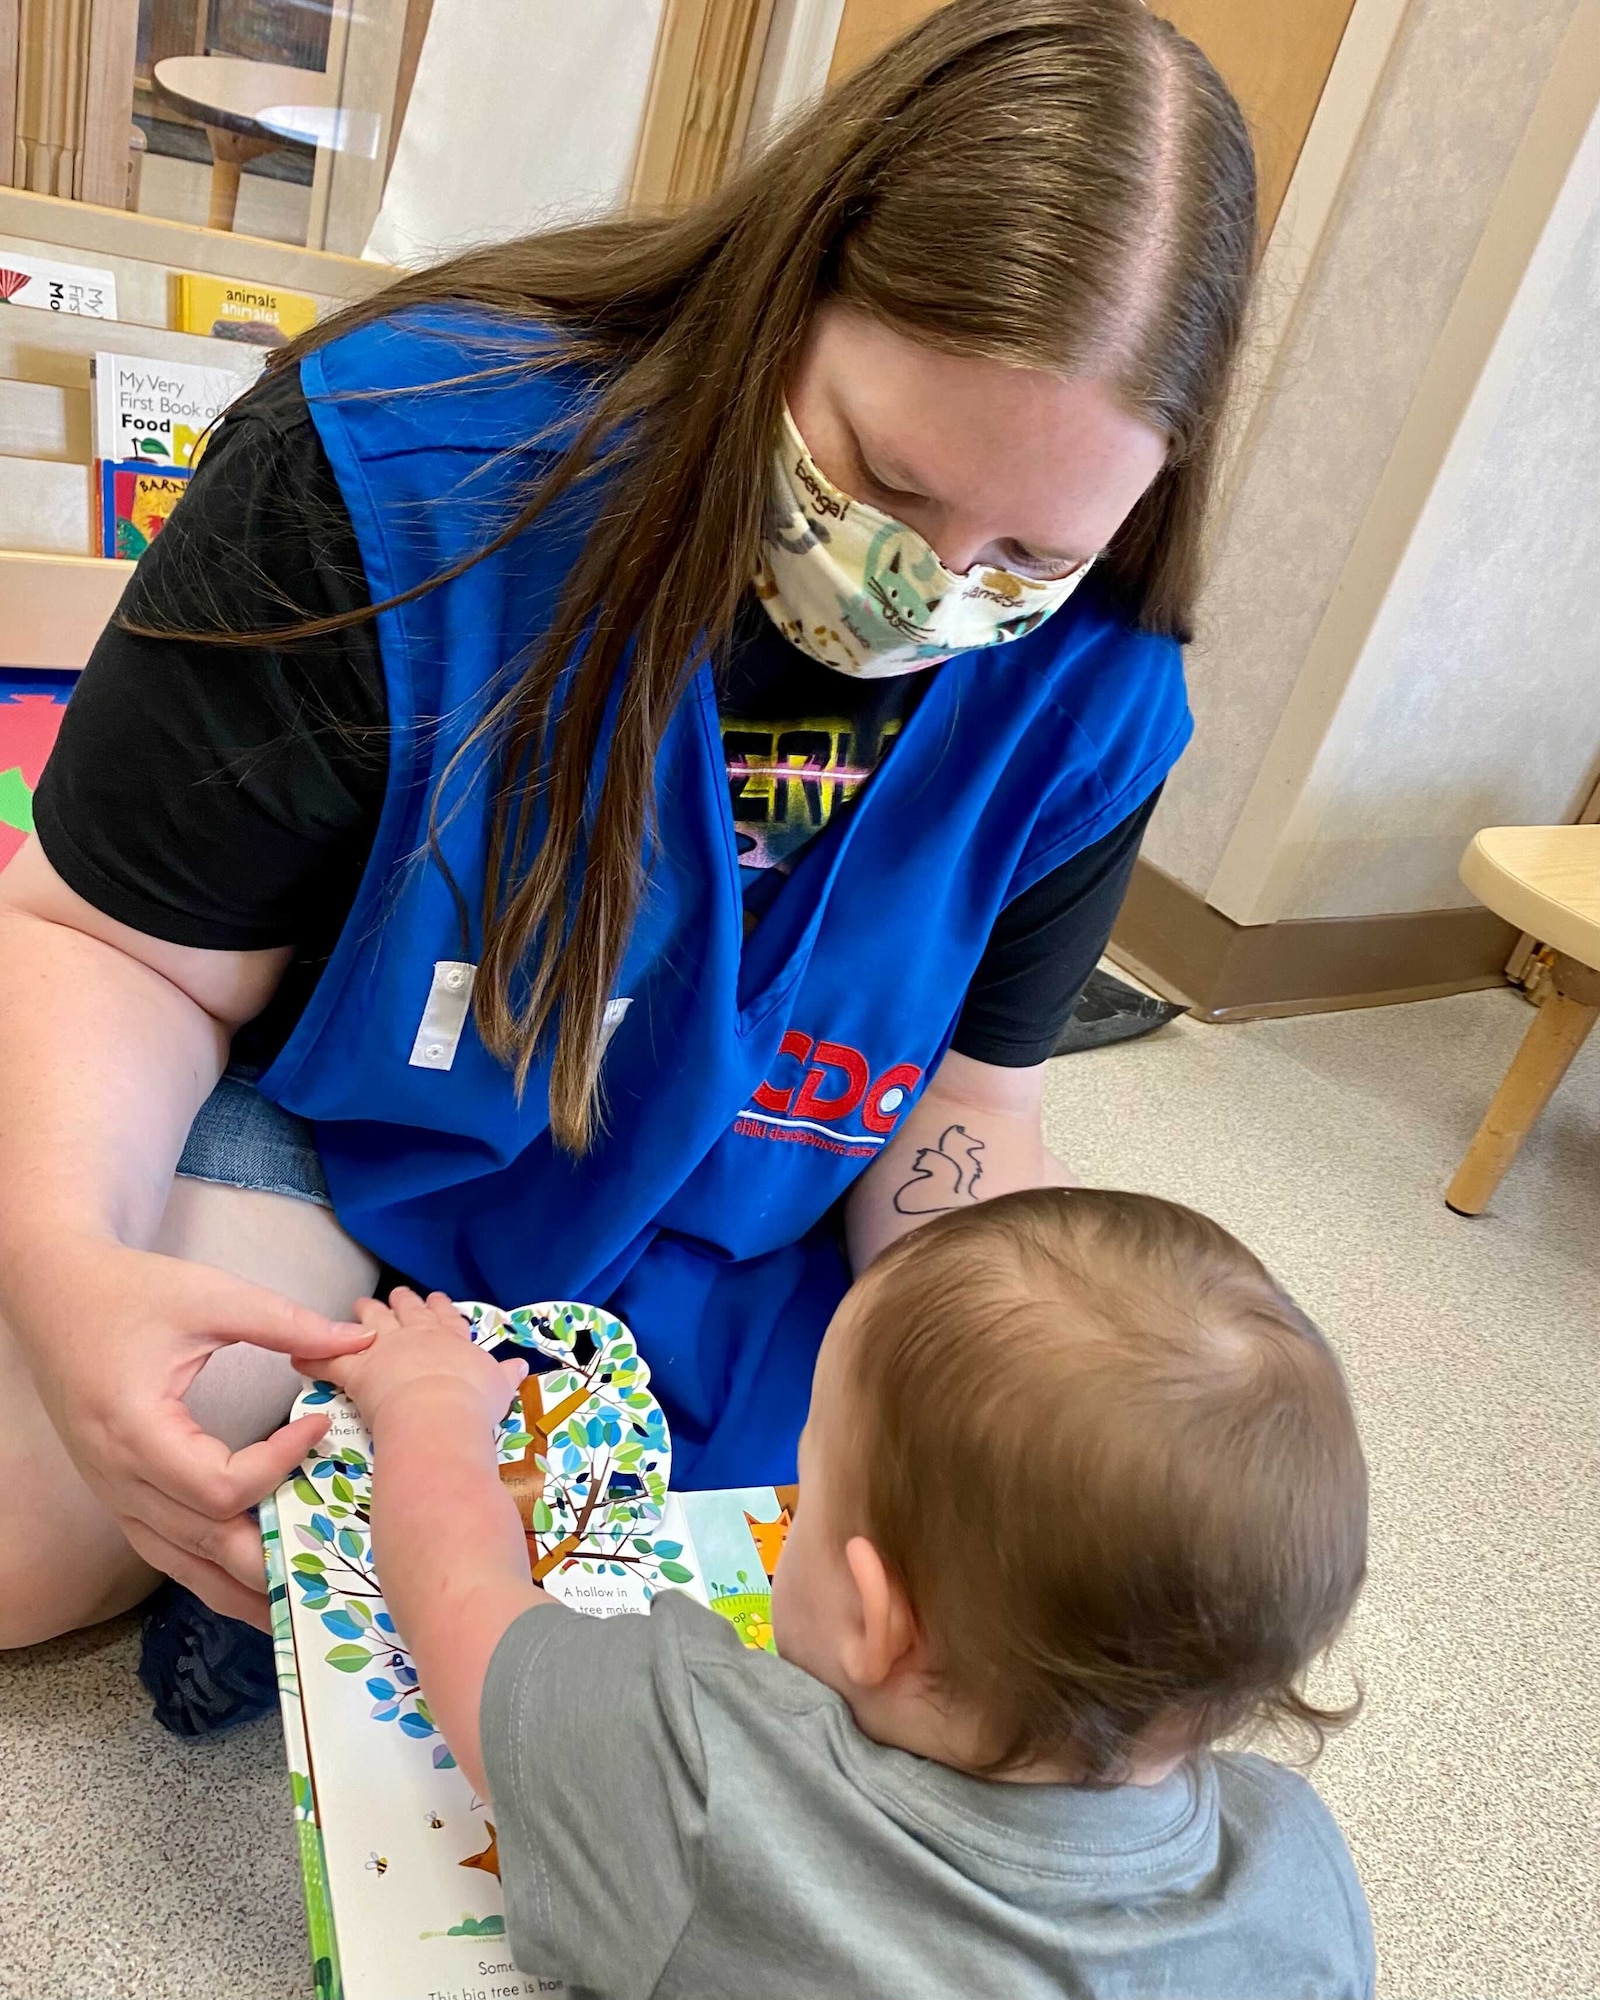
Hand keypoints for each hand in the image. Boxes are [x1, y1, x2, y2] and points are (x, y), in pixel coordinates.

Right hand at [13, 1237, 375, 1630]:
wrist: (56, 1296)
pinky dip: (212, 1570)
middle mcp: (119, 1476)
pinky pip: (166, 1551)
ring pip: (183, 1563)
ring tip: (305, 1598)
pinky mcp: (117, 1495)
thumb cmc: (130, 1293)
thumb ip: (285, 1323)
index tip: (319, 1424)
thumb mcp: (211, 1297)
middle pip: (205, 1543)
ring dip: (244, 1583)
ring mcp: (113, 1494)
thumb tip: (360, 1340)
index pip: (219, 1486)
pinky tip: (255, 1581)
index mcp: (136, 1430)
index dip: (279, 1465)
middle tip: (337, 1555)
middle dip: (274, 1557)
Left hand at [301, 1288, 528, 1436]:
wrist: (439, 1411)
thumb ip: (506, 1376)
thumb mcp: (499, 1388)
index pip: (445, 1316)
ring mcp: (385, 1346)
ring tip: (359, 1305)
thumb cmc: (473, 1402)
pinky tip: (301, 1355)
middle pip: (408, 1310)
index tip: (437, 1299)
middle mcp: (418, 1334)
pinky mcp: (357, 1368)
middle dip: (401, 1302)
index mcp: (451, 1338)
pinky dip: (314, 1357)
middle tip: (396, 1295)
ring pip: (372, 1321)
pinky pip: (329, 1359)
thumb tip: (520, 1366)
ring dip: (365, 1313)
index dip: (440, 1307)